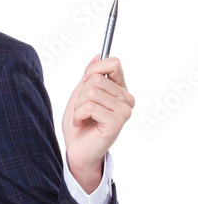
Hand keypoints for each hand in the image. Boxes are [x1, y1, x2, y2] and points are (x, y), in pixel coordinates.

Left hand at [62, 55, 134, 191]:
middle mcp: (126, 99)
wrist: (76, 149)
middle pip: (97, 79)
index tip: (85, 83)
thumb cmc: (79, 123)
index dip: (94, 70)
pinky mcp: (117, 123)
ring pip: (92, 93)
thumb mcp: (81, 94)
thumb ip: (90, 75)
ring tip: (81, 118)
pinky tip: (81, 124)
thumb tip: (98, 54)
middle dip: (81, 94)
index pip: (113, 63)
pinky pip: (90, 107)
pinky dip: (78, 115)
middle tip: (82, 110)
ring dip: (78, 106)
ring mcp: (124, 111)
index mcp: (120, 89)